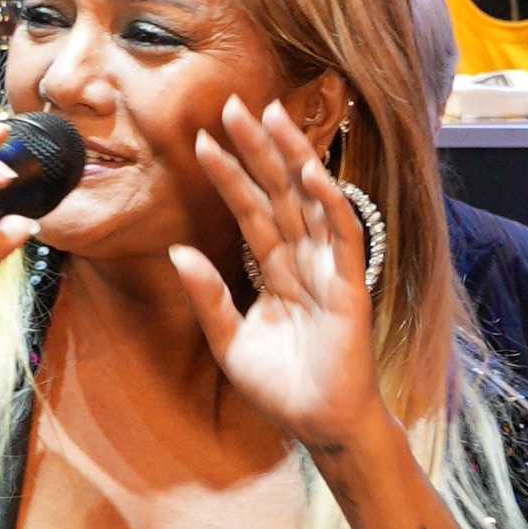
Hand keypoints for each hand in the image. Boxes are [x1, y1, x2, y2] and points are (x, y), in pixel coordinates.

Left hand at [171, 98, 383, 457]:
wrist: (319, 425)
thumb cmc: (281, 388)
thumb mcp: (229, 340)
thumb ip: (208, 295)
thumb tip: (177, 250)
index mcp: (274, 269)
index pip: (249, 210)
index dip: (228, 174)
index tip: (201, 140)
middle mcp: (303, 259)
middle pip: (278, 191)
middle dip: (257, 147)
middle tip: (233, 103)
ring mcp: (328, 268)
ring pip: (309, 200)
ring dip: (292, 157)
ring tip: (271, 115)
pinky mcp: (350, 285)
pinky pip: (341, 234)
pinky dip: (328, 202)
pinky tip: (311, 172)